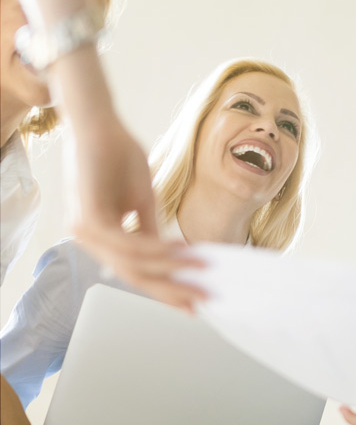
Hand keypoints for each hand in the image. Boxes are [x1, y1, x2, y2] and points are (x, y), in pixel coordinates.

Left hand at [48, 48, 205, 310]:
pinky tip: (181, 251)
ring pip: (133, 264)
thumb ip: (150, 230)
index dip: (167, 287)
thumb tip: (171, 256)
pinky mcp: (88, 218)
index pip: (136, 271)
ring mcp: (85, 230)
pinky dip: (158, 250)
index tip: (194, 300)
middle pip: (134, 276)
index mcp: (100, 236)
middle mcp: (88, 238)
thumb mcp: (142, 199)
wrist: (98, 123)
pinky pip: (128, 245)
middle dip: (172, 290)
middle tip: (202, 301)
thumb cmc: (118, 154)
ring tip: (202, 271)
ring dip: (171, 269)